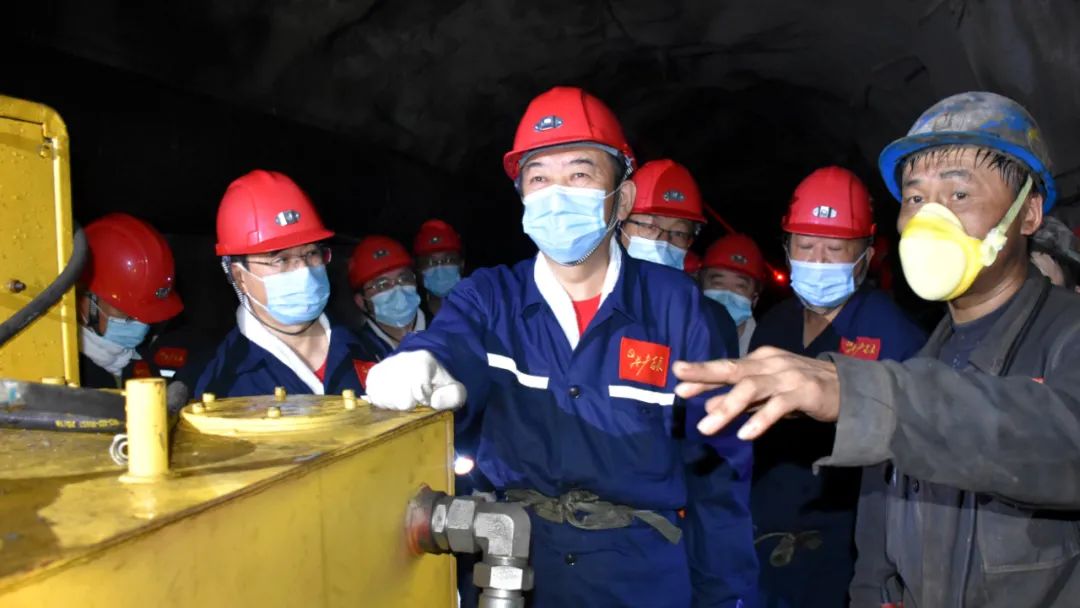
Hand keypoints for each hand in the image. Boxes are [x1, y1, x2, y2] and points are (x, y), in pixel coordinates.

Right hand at [365, 350, 467, 410]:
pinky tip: (391, 398)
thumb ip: (452, 396)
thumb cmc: (441, 384)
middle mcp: (401, 359)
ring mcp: (385, 365)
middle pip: (399, 396)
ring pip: (383, 397)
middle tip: (414, 400)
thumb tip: (433, 401)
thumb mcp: (455, 391)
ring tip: (403, 399)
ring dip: (394, 404)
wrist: (426, 372)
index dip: (423, 399)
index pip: (417, 388)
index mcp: (423, 360)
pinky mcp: (374, 373)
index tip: (426, 398)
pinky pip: (373, 395)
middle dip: (408, 404)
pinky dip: (382, 401)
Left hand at [673, 346, 839, 439]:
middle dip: (705, 375)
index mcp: (759, 360)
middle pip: (733, 369)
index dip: (702, 374)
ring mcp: (787, 376)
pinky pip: (778, 406)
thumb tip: (706, 406)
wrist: (850, 389)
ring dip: (727, 407)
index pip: (726, 367)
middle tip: (680, 387)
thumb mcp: (766, 394)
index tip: (678, 379)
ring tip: (706, 427)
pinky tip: (745, 434)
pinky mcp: (804, 392)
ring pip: (751, 388)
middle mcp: (770, 363)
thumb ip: (738, 400)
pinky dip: (760, 420)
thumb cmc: (802, 390)